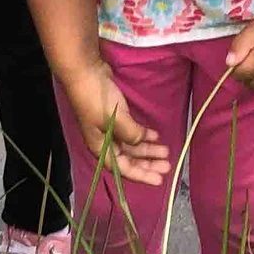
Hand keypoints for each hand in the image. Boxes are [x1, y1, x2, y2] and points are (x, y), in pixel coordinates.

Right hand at [60, 60, 169, 184]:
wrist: (86, 73)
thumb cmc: (95, 99)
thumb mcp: (114, 119)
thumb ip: (130, 134)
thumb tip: (140, 142)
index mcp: (101, 149)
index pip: (123, 169)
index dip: (142, 175)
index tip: (159, 179)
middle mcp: (106, 144)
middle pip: (129, 160)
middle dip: (148, 164)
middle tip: (167, 165)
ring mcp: (112, 130)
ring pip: (133, 146)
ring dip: (148, 150)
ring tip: (165, 151)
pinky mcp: (118, 117)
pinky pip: (133, 132)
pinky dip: (144, 136)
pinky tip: (155, 136)